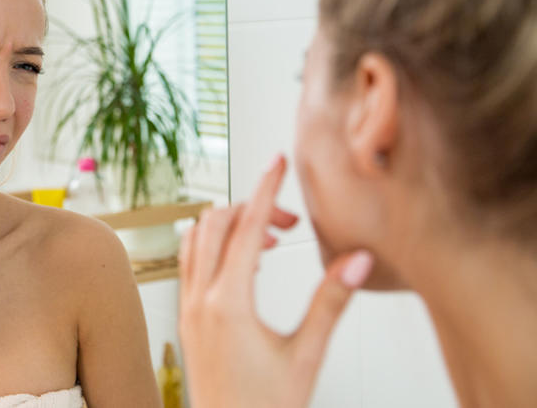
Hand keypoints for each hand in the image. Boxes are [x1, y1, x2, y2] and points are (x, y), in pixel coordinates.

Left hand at [178, 154, 373, 407]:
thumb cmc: (265, 407)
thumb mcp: (306, 355)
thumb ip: (330, 302)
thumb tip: (359, 257)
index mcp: (229, 303)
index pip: (247, 227)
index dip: (266, 188)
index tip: (278, 161)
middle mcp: (199, 299)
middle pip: (216, 223)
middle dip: (252, 207)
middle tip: (291, 222)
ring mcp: (186, 308)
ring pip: (195, 239)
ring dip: (229, 225)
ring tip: (269, 240)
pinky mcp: (184, 319)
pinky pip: (189, 262)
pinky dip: (212, 245)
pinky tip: (243, 261)